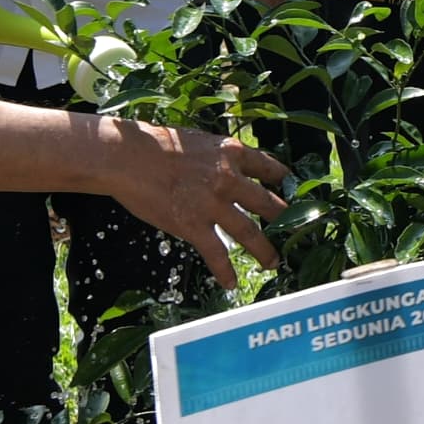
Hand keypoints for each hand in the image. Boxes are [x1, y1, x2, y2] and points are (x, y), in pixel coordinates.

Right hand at [101, 122, 290, 289]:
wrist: (127, 157)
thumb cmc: (156, 143)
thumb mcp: (199, 140)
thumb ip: (218, 155)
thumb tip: (228, 165)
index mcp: (231, 153)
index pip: (269, 168)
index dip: (283, 181)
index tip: (291, 191)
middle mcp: (229, 179)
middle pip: (268, 203)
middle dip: (284, 219)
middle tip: (295, 230)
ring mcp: (213, 205)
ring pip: (250, 233)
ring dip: (265, 250)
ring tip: (274, 262)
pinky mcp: (193, 226)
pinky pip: (217, 254)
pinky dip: (226, 271)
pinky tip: (231, 282)